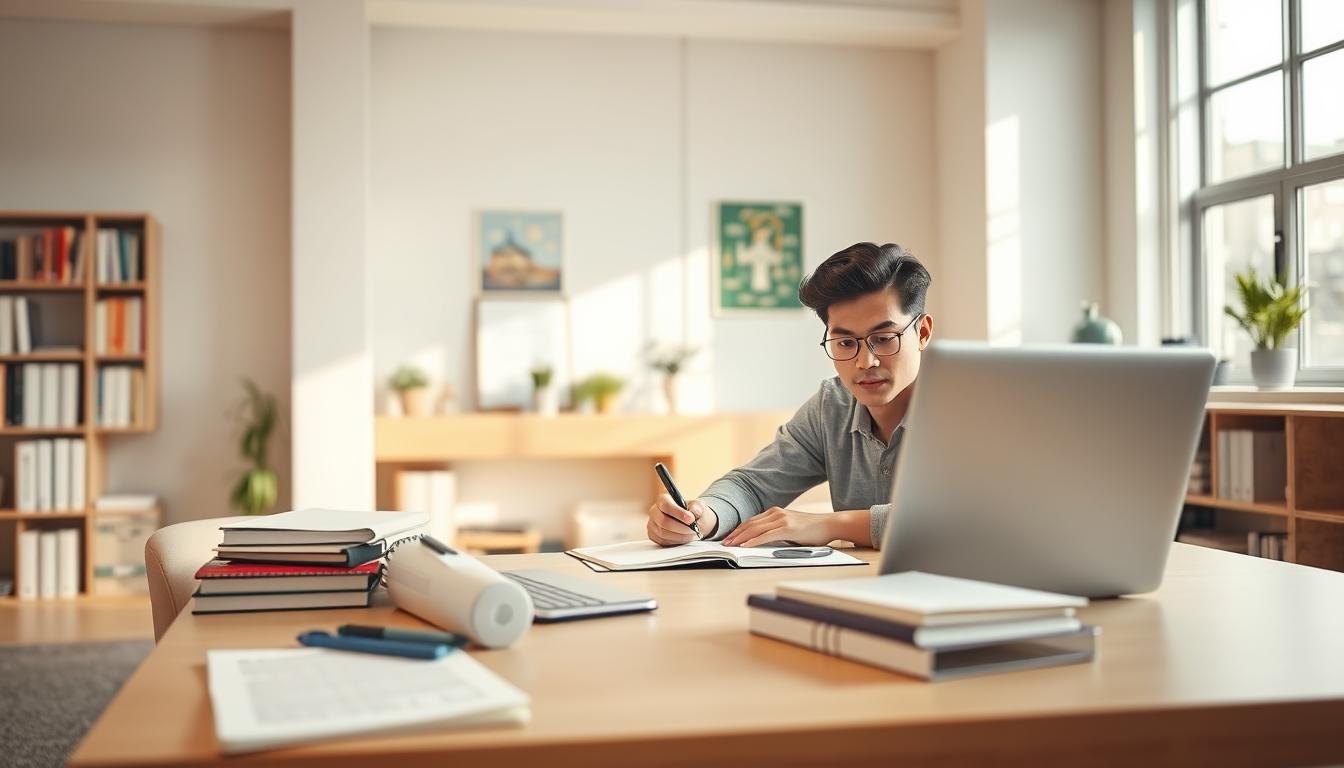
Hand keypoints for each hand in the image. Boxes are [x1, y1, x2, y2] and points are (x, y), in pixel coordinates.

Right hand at [646, 494, 717, 546]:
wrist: (690, 522)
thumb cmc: (691, 512)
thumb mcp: (697, 506)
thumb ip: (696, 508)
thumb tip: (694, 513)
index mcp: (663, 499)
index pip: (665, 505)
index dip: (678, 513)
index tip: (691, 519)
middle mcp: (654, 511)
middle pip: (663, 521)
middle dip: (681, 527)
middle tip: (693, 529)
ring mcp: (652, 524)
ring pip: (663, 533)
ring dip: (680, 536)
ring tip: (692, 534)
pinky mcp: (654, 536)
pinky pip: (663, 541)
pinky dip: (676, 541)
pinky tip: (685, 538)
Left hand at [721, 507, 835, 547]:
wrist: (830, 525)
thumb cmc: (812, 530)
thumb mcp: (790, 528)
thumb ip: (776, 531)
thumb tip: (762, 541)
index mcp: (775, 512)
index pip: (751, 521)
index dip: (738, 529)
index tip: (729, 537)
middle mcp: (776, 513)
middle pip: (750, 524)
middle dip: (735, 534)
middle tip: (724, 543)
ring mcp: (782, 520)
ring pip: (755, 529)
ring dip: (740, 538)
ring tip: (730, 546)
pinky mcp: (788, 528)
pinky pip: (766, 536)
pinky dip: (753, 541)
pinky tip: (745, 546)